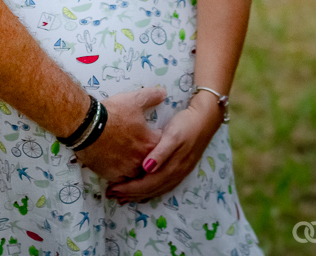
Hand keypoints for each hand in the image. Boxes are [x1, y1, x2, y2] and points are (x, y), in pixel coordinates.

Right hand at [74, 87, 164, 182]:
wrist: (86, 126)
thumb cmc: (112, 113)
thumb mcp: (134, 100)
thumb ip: (151, 96)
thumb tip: (163, 93)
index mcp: (150, 143)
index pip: (162, 146)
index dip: (156, 140)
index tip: (150, 136)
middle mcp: (142, 160)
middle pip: (150, 163)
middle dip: (146, 157)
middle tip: (137, 149)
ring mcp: (127, 170)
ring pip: (136, 173)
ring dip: (134, 167)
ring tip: (126, 159)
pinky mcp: (113, 175)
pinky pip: (121, 180)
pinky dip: (120, 174)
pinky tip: (116, 166)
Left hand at [105, 91, 221, 202]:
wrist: (205, 119)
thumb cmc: (186, 125)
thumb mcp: (173, 135)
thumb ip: (161, 153)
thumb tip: (147, 169)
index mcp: (172, 167)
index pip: (148, 184)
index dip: (130, 189)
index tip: (113, 189)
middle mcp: (175, 174)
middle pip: (150, 189)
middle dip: (130, 194)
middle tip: (111, 195)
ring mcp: (178, 173)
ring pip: (156, 190)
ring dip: (139, 195)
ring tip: (122, 197)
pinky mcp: (179, 169)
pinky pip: (161, 186)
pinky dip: (149, 191)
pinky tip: (141, 192)